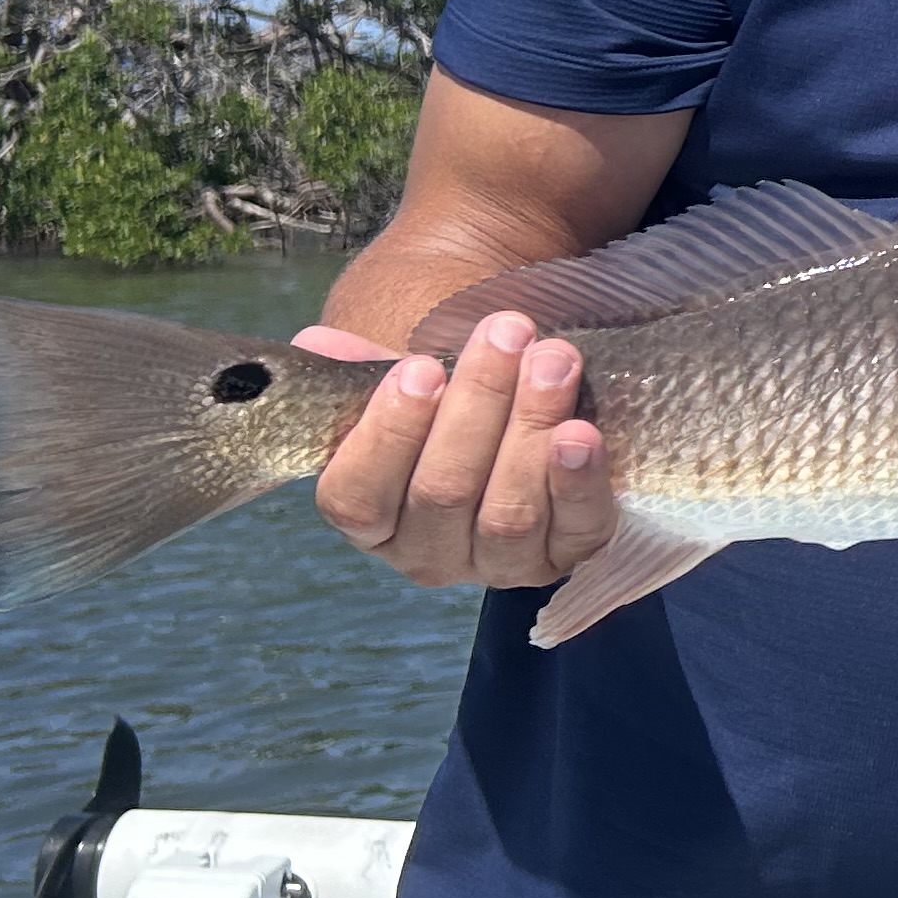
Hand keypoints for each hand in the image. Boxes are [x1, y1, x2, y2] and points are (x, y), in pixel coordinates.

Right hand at [297, 312, 618, 587]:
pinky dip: (579, 480)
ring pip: (508, 512)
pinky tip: (582, 434)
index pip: (357, 497)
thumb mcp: (406, 387)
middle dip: (477, 403)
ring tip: (552, 361)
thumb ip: (363, 370)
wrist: (525, 422)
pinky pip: (576, 528)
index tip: (420, 368)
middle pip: (443, 491)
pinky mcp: (567, 555)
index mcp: (371, 519)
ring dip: (532, 427)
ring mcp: (500, 564)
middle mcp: (429, 553)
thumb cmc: (452, 407)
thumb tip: (315, 344)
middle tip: (506, 334)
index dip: (387, 434)